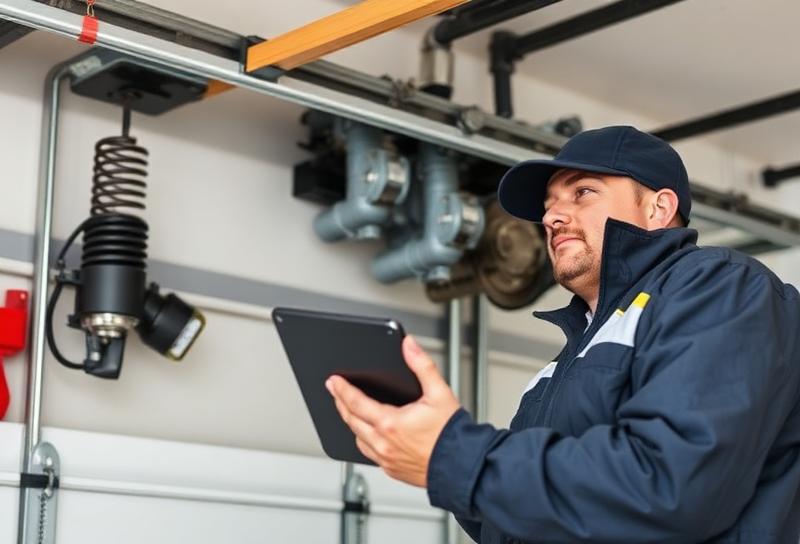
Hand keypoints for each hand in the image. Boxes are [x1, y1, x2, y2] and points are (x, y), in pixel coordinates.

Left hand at [326, 335, 460, 486]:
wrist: (463, 466)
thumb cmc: (453, 433)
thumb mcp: (439, 392)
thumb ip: (422, 365)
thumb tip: (409, 345)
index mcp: (391, 423)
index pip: (356, 402)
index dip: (342, 389)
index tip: (333, 381)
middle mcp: (384, 443)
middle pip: (351, 420)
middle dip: (340, 404)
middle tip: (335, 391)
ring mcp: (386, 460)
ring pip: (358, 439)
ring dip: (352, 424)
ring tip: (350, 412)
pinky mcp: (392, 470)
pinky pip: (370, 455)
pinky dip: (365, 441)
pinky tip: (370, 434)